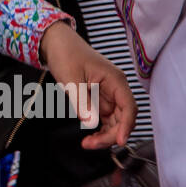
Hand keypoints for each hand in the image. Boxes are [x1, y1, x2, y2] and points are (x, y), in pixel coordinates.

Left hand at [39, 24, 136, 148]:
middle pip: (123, 118)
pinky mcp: (99, 99)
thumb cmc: (65, 53)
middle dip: (111, 135)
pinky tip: (90, 136)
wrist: (56, 42)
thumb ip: (82, 101)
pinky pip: (105, 119)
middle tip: (91, 144)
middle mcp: (116, 88)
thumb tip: (92, 123)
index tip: (120, 141)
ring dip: (105, 135)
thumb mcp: (71, 79)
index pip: (129, 107)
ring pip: (115, 121)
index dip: (127, 126)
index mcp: (115, 80)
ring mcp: (108, 94)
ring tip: (87, 143)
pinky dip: (99, 129)